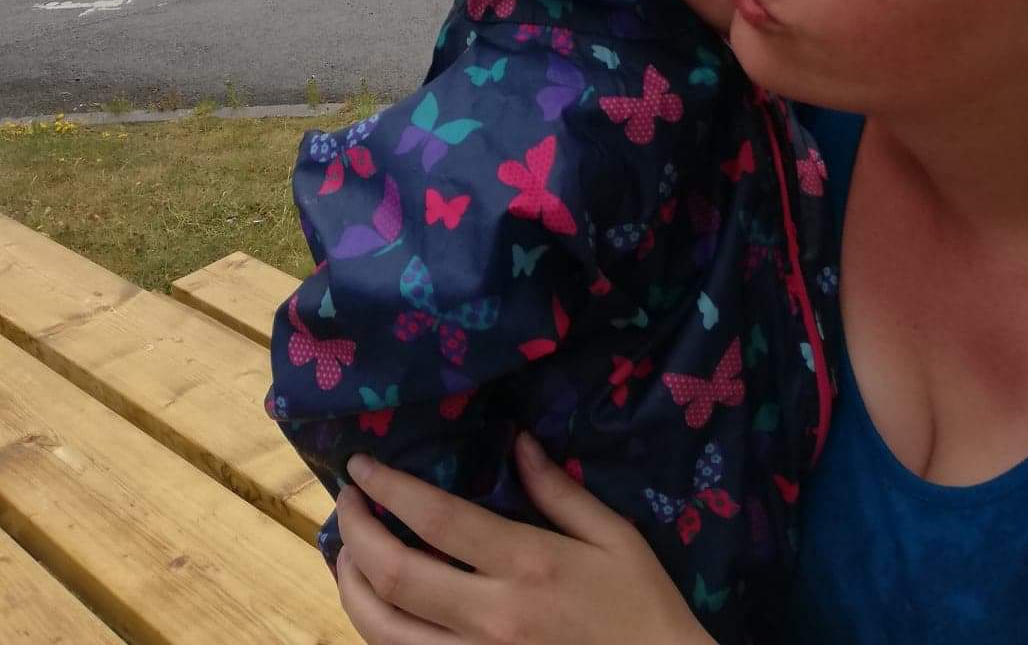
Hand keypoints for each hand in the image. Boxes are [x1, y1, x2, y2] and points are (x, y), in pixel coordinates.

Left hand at [335, 432, 710, 644]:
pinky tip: (379, 608)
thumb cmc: (642, 607)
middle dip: (356, 534)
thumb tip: (518, 442)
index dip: (390, 488)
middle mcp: (490, 617)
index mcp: (527, 566)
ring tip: (346, 556)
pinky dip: (380, 634)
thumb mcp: (615, 536)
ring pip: (386, 633)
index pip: (438, 520)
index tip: (362, 465)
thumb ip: (559, 490)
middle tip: (345, 502)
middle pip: (397, 577)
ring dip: (353, 591)